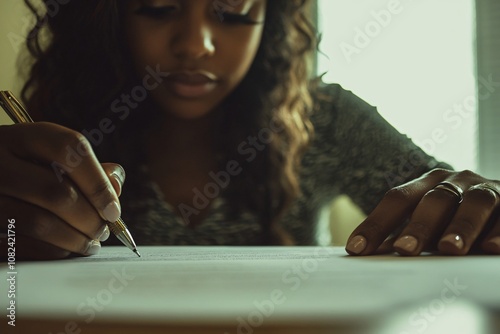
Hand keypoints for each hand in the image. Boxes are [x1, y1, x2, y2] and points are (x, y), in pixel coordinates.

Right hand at [0, 122, 124, 259]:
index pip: (69, 148)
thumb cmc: (23, 173)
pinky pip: (19, 246)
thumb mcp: (48, 158)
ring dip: (74, 240)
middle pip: (56, 191)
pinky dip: (50, 253)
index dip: (98, 183)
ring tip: (90, 243)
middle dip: (90, 219)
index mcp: (21, 137)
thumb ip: (85, 167)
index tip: (113, 210)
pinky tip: (64, 251)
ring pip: (39, 223)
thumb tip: (115, 184)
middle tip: (103, 231)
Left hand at [345, 169, 499, 255]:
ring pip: (473, 204)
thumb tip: (364, 254)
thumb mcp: (430, 220)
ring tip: (448, 249)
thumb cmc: (455, 216)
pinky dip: (499, 232)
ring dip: (460, 227)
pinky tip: (490, 249)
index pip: (397, 200)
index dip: (376, 223)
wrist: (499, 203)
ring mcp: (486, 189)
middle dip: (418, 225)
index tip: (356, 249)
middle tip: (403, 248)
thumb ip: (405, 232)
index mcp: (428, 183)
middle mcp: (456, 182)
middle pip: (434, 200)